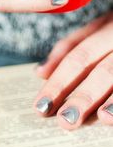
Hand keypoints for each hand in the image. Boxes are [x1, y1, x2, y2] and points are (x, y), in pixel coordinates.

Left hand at [34, 12, 112, 128]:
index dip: (59, 81)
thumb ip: (71, 45)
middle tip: (64, 120)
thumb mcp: (99, 25)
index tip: (41, 104)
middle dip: (82, 96)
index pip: (78, 55)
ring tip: (98, 119)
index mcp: (107, 27)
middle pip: (101, 70)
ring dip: (109, 101)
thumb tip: (40, 71)